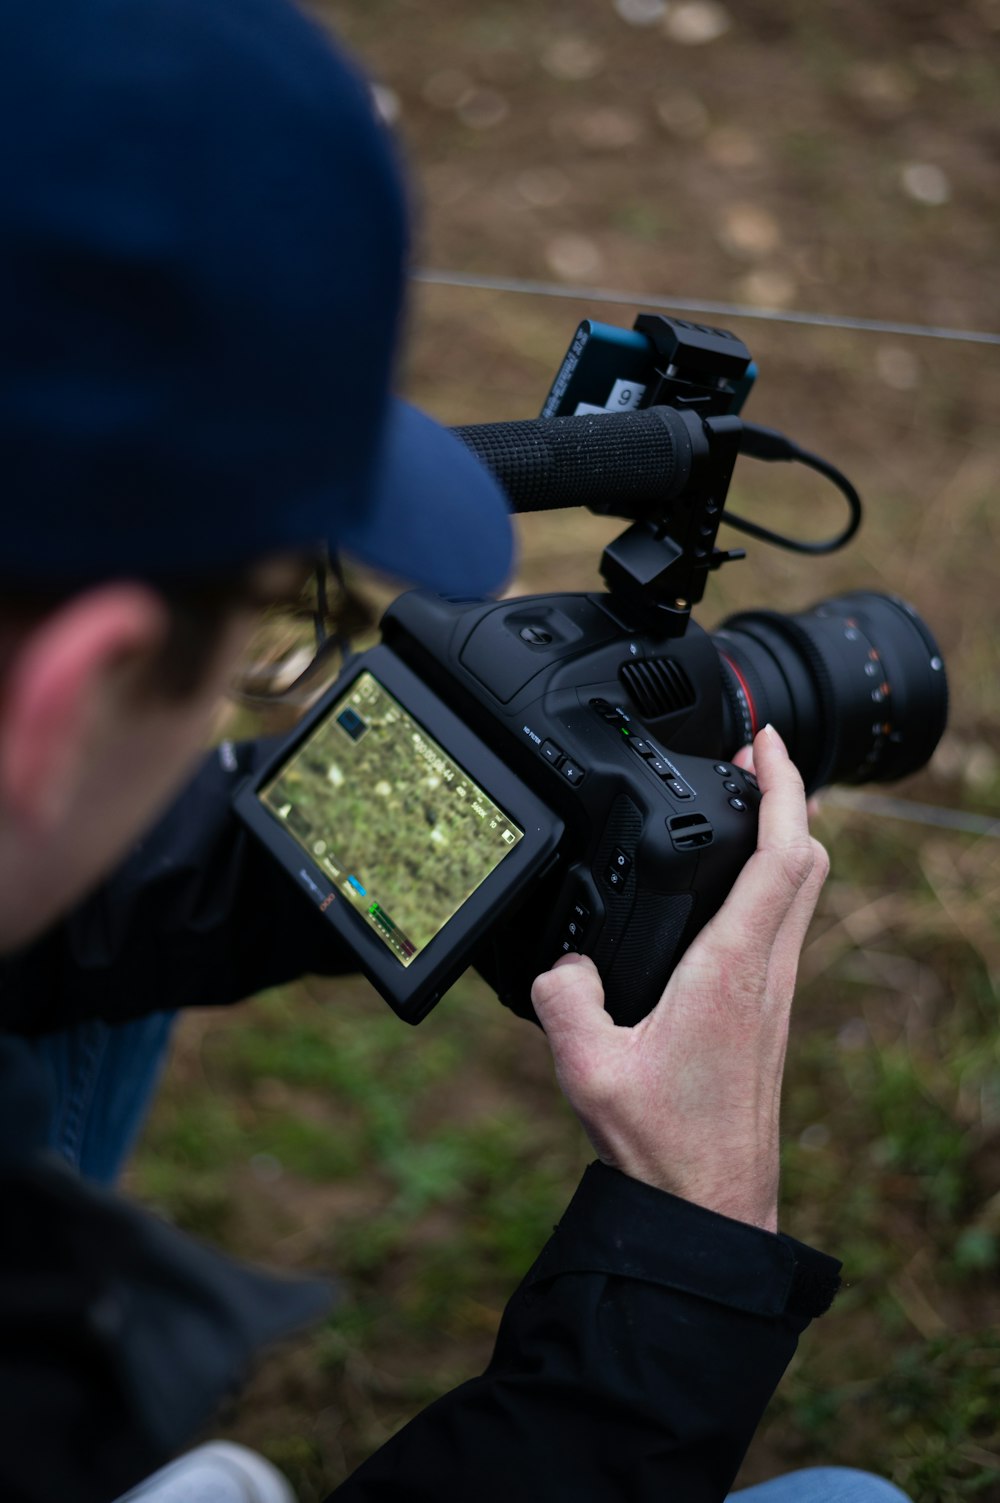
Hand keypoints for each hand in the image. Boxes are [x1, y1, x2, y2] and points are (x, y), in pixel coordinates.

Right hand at [530, 725, 828, 1231]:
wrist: (711, 1206)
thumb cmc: (664, 1145)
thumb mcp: (589, 1067)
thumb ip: (563, 999)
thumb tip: (558, 964)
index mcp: (731, 967)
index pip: (781, 853)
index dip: (783, 786)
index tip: (767, 740)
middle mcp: (766, 972)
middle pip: (809, 859)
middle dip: (789, 796)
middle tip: (752, 758)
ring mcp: (775, 994)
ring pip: (802, 891)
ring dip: (784, 838)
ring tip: (741, 808)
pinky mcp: (768, 1015)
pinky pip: (784, 923)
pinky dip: (769, 882)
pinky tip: (723, 893)